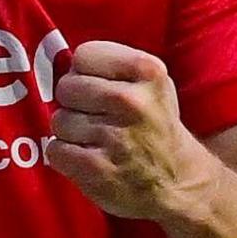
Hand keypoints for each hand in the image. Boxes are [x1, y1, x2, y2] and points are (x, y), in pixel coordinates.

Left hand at [46, 42, 207, 222]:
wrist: (180, 182)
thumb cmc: (156, 127)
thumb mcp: (153, 84)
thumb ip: (113, 66)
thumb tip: (61, 61)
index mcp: (148, 72)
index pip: (84, 55)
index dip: (85, 72)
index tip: (98, 86)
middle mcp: (131, 101)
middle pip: (66, 87)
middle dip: (75, 103)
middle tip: (98, 118)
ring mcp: (114, 136)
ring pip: (59, 120)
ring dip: (71, 133)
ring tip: (97, 141)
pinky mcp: (97, 169)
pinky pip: (55, 150)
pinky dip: (66, 157)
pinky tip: (88, 159)